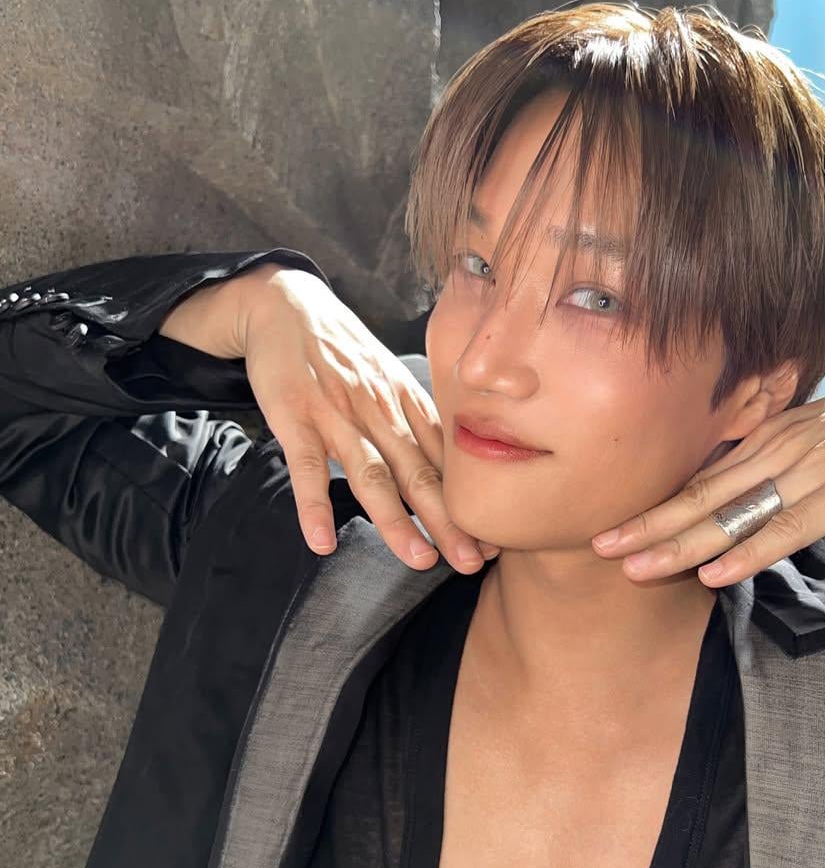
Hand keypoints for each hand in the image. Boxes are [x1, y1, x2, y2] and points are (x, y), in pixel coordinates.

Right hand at [234, 265, 499, 569]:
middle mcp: (380, 410)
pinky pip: (307, 467)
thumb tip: (454, 474)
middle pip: (420, 473)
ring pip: (372, 473)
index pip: (446, 462)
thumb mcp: (390, 382)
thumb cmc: (345, 354)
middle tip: (474, 562)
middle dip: (449, 520)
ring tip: (419, 558)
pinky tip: (322, 542)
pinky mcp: (295, 416)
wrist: (288, 305)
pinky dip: (314, 506)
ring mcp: (337, 414)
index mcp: (407, 405)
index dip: (470, 503)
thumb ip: (417, 425)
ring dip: (396, 519)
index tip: (493, 542)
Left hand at [591, 346, 824, 586]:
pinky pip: (789, 527)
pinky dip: (749, 552)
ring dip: (679, 544)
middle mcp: (778, 452)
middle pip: (699, 495)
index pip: (699, 479)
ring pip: (732, 514)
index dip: (653, 505)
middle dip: (646, 524)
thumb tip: (738, 495)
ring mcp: (810, 470)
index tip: (608, 526)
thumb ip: (775, 462)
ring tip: (634, 569)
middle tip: (598, 546)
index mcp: (768, 440)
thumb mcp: (815, 435)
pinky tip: (715, 572)